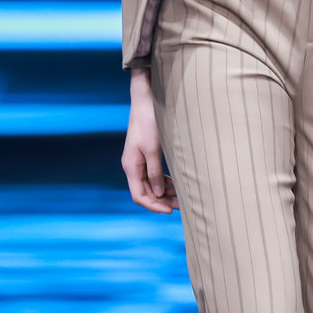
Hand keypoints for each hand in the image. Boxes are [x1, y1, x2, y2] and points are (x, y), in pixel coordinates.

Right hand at [122, 71, 177, 213]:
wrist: (146, 102)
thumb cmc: (149, 123)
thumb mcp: (153, 149)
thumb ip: (154, 172)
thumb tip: (159, 194)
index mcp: (131, 167)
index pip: (139, 196)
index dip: (154, 206)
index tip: (170, 211)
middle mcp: (132, 166)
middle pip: (145, 192)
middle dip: (162, 201)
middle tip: (181, 205)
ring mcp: (138, 161)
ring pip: (150, 185)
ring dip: (164, 193)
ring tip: (182, 196)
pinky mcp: (145, 155)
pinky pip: (153, 175)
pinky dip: (164, 182)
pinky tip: (176, 184)